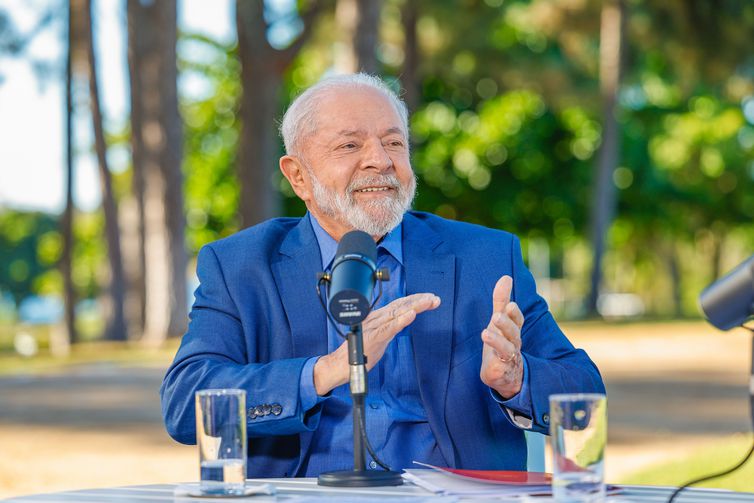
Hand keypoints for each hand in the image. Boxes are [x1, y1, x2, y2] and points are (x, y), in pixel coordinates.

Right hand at [314, 293, 440, 394]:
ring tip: (429, 301)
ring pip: (397, 313)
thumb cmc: (358, 353)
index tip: (430, 298)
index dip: (415, 300)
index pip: (399, 304)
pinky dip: (401, 320)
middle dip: (419, 300)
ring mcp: (375, 326)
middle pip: (401, 305)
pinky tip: (411, 315)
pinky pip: (389, 328)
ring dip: (415, 306)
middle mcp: (376, 318)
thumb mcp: (379, 337)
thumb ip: (389, 328)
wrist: (341, 364)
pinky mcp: (373, 337)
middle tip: (435, 298)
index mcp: (378, 318)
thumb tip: (401, 321)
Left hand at [480, 275, 523, 398]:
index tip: (510, 304)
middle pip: (513, 332)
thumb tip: (506, 277)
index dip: (514, 313)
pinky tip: (488, 355)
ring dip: (497, 340)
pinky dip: (494, 359)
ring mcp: (509, 357)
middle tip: (497, 316)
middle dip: (506, 324)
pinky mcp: (500, 369)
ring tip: (485, 333)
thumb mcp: (500, 320)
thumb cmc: (503, 342)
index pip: (517, 320)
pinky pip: (499, 364)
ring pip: (506, 348)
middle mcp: (514, 342)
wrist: (506, 374)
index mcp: (513, 329)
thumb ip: (501, 301)